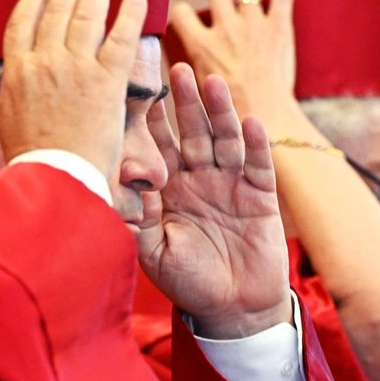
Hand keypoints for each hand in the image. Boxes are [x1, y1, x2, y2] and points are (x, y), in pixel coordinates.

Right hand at [0, 0, 147, 175]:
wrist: (52, 177)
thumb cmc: (34, 161)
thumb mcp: (11, 120)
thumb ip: (20, 93)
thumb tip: (23, 85)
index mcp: (17, 72)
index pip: (23, 22)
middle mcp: (44, 62)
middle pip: (57, 11)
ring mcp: (76, 68)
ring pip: (86, 17)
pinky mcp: (106, 81)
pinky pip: (121, 40)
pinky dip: (130, 15)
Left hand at [136, 63, 289, 338]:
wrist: (232, 310)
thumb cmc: (188, 282)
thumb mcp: (152, 252)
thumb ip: (135, 218)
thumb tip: (119, 179)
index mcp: (170, 191)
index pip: (159, 147)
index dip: (152, 121)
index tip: (141, 93)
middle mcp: (200, 180)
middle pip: (193, 133)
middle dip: (186, 103)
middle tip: (178, 70)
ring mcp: (231, 185)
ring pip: (225, 140)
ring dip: (221, 112)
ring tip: (214, 82)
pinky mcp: (260, 196)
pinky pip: (258, 165)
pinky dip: (255, 144)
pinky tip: (251, 122)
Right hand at [169, 0, 298, 118]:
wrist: (266, 118)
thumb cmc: (233, 114)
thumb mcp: (200, 91)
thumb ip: (196, 67)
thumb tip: (186, 63)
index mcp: (201, 46)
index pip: (181, 12)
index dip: (186, 14)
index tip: (192, 20)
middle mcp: (225, 30)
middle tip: (230, 6)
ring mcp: (253, 25)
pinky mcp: (278, 27)